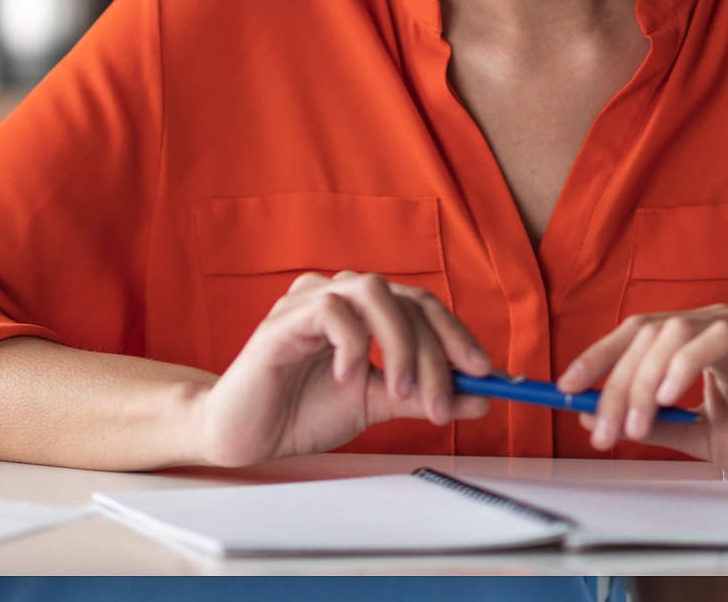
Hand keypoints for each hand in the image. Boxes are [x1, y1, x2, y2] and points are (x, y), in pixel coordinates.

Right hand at [190, 271, 492, 466]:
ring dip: (400, 344)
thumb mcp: (376, 405)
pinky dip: (351, 345)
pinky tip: (346, 378)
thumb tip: (480, 396)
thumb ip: (423, 397)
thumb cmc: (300, 411)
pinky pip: (331, 311)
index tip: (484, 372)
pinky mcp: (282, 321)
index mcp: (363, 311)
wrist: (243, 435)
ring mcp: (310, 301)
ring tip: (399, 390)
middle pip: (406, 299)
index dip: (456, 335)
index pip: (422, 306)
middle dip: (434, 351)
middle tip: (443, 400)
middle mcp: (340, 295)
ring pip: (374, 292)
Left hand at [556, 303, 727, 489]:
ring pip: (674, 332)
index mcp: (702, 340)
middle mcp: (722, 323)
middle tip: (603, 429)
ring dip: (645, 382)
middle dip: (616, 383)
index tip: (563, 387)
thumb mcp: (701, 438)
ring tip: (637, 426)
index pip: (637, 334)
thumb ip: (655, 423)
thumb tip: (592, 412)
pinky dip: (687, 364)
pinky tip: (673, 397)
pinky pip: (719, 338)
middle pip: (648, 333)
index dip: (597, 357)